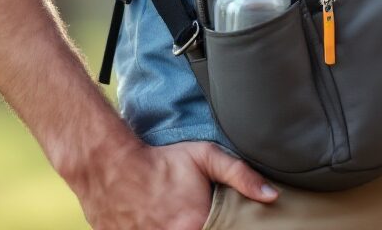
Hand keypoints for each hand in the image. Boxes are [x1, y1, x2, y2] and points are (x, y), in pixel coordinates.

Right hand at [70, 139, 276, 229]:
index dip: (223, 228)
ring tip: (174, 215)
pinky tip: (157, 219)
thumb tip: (272, 196)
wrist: (109, 165)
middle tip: (192, 215)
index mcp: (194, 226)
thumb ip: (241, 176)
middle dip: (202, 226)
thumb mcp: (205, 158)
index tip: (217, 221)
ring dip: (175, 228)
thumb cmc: (161, 160)